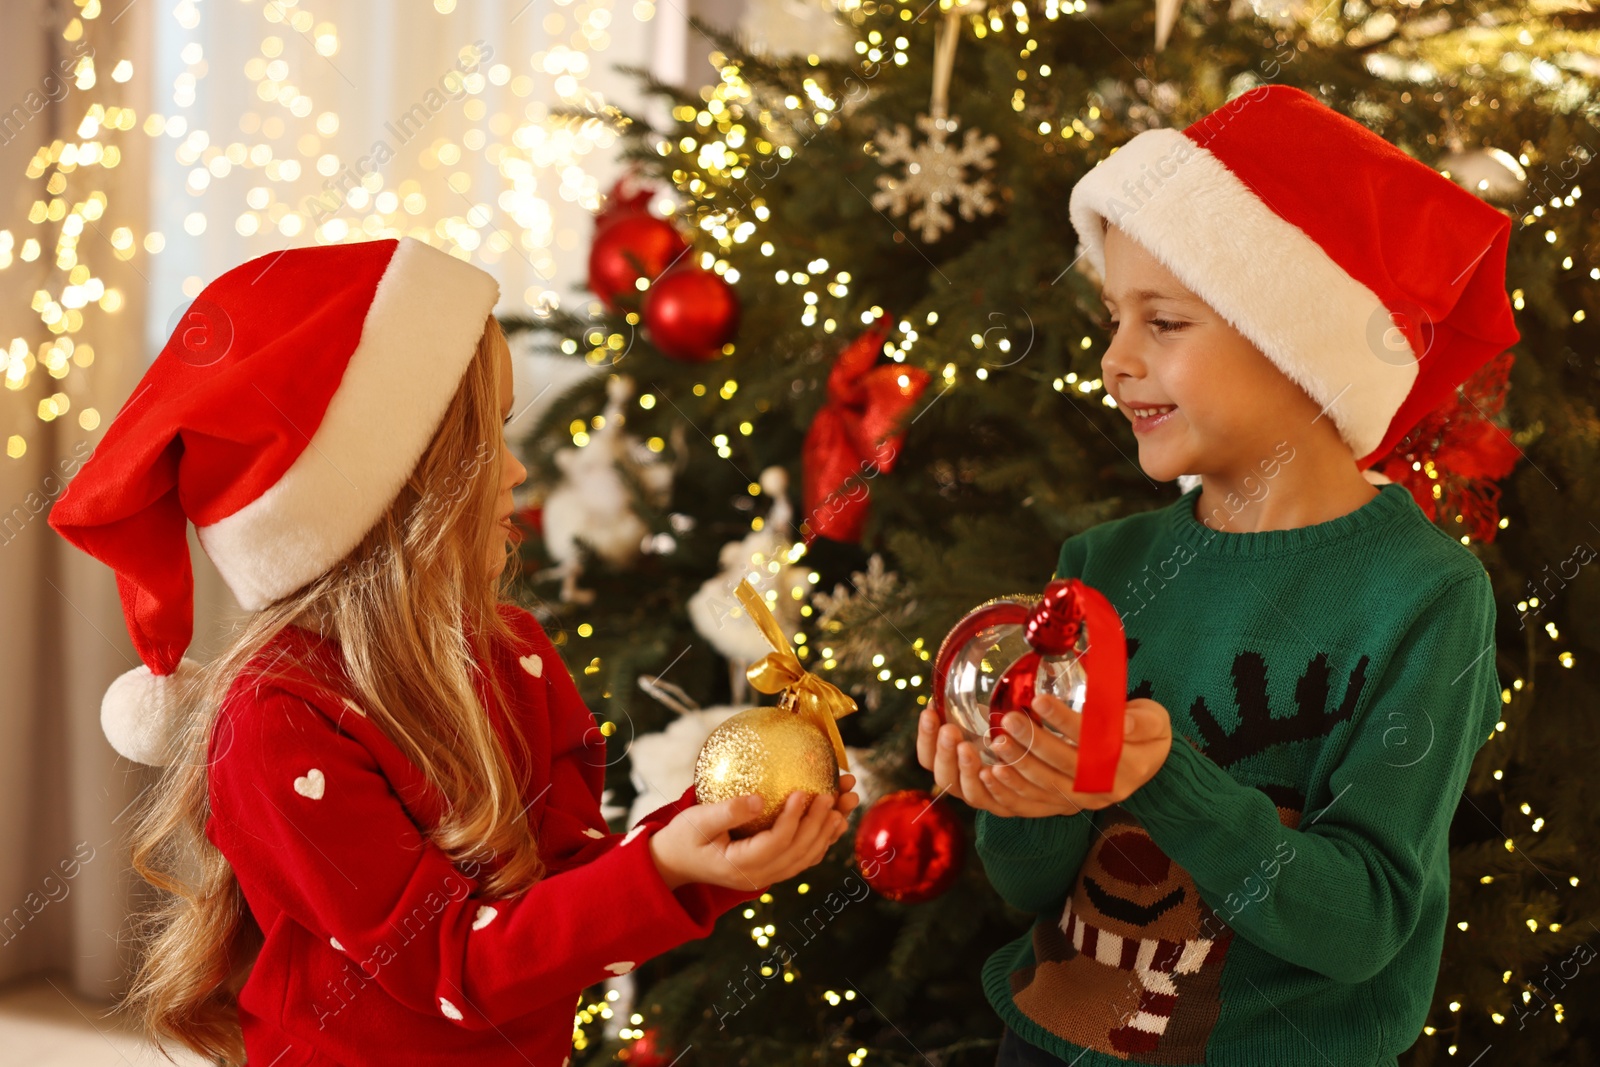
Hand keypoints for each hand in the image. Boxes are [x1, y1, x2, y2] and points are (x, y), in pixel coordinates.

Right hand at [649, 774, 861, 890]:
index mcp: (740, 866)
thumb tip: (759, 800)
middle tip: (836, 792)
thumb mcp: (696, 822)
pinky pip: (803, 857)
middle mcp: (759, 877)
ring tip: (846, 801)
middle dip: (822, 821)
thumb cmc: (682, 838)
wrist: (675, 863)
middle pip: (800, 851)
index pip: (776, 843)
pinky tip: (836, 819)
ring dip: (830, 829)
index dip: (794, 818)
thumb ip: (727, 812)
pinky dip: (822, 839)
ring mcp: (767, 876)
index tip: (804, 791)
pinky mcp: (771, 869)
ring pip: (807, 856)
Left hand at [916, 698, 1170, 816]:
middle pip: (1063, 768)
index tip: (1039, 700)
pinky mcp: (1064, 808)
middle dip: (1033, 744)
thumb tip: (1125, 721)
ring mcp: (1083, 802)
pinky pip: (1033, 806)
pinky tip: (990, 774)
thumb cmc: (1147, 733)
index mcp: (1128, 765)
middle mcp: (1105, 789)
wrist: (1149, 765)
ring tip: (996, 743)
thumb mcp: (1156, 720)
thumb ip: (1141, 720)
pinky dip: (1010, 792)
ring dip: (1017, 767)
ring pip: (1045, 789)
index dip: (1065, 722)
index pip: (1092, 742)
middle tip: (1008, 720)